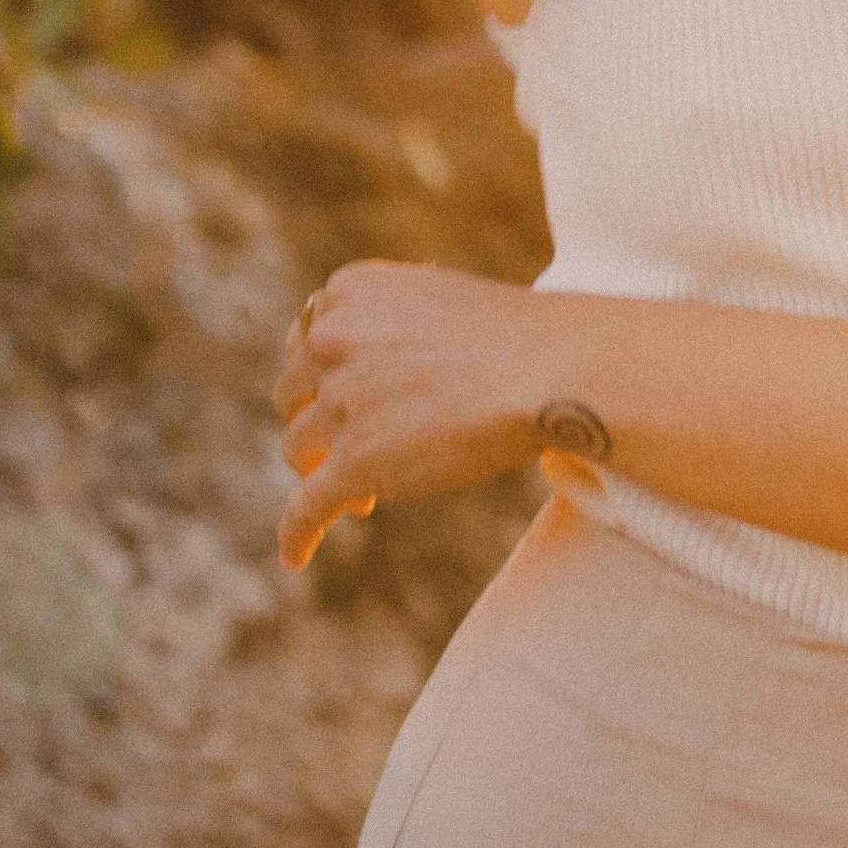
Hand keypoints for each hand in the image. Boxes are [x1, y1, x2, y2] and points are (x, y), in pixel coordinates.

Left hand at [273, 259, 584, 571]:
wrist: (552, 367)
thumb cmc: (516, 336)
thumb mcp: (434, 300)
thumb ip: (388, 322)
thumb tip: (371, 368)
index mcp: (350, 292)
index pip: (307, 342)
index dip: (325, 378)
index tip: (343, 402)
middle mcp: (333, 340)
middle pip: (294, 396)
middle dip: (321, 423)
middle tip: (359, 448)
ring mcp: (341, 402)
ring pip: (298, 449)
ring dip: (324, 471)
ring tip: (364, 497)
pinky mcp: (356, 462)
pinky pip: (305, 507)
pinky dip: (296, 534)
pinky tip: (296, 555)